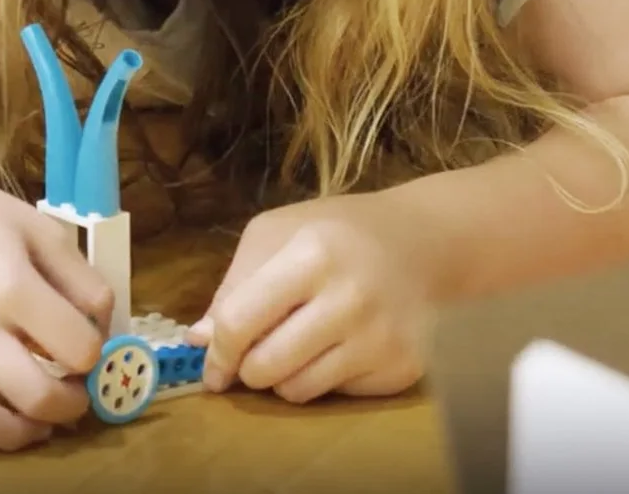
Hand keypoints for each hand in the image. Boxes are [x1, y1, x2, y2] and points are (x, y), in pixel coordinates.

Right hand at [0, 163, 115, 450]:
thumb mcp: (39, 228)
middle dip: (69, 406)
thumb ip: (81, 279)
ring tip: (33, 423)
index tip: (90, 347)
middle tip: (74, 393)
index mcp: (11, 286)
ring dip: (13, 434)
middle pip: (32, 395)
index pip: (77, 347)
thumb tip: (103, 327)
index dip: (96, 354)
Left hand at [189, 194, 439, 402]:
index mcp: (312, 256)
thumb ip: (234, 284)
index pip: (241, 322)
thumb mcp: (278, 234)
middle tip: (253, 356)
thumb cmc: (338, 233)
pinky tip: (337, 347)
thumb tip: (200, 340)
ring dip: (283, 378)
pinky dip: (325, 379)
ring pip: (299, 391)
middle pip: (266, 367)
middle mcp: (351, 300)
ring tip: (296, 347)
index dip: (217, 353)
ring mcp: (381, 338)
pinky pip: (337, 395)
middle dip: (248, 369)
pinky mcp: (403, 368)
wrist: (428, 243)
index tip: (212, 367)